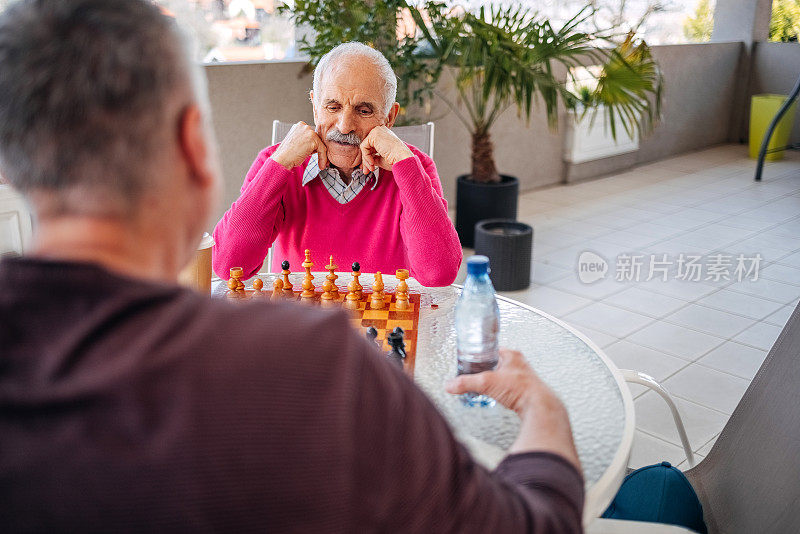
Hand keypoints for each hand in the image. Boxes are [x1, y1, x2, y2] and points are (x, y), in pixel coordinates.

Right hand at [271, 121, 327, 169]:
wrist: (282, 159)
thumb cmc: (287, 154)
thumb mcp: (296, 143)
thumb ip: (305, 141)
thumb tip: (314, 146)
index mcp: (299, 126)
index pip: (311, 135)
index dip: (313, 146)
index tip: (315, 154)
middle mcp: (304, 126)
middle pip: (317, 138)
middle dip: (318, 150)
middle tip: (320, 160)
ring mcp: (309, 132)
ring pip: (321, 144)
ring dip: (321, 155)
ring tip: (320, 164)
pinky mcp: (313, 139)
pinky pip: (323, 149)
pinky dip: (323, 158)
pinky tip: (321, 165)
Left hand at [359, 125, 413, 173]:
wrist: (402, 159)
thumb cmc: (395, 160)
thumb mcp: (381, 159)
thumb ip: (373, 158)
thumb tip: (364, 163)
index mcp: (384, 136)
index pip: (372, 146)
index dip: (369, 158)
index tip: (369, 168)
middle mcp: (380, 131)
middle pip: (367, 146)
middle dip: (366, 160)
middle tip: (367, 171)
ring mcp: (377, 131)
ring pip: (364, 147)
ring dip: (366, 160)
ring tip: (371, 168)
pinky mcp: (374, 134)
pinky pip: (364, 146)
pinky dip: (366, 156)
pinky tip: (373, 163)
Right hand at [446, 349, 579, 468]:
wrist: (537, 406)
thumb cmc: (521, 389)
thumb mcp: (486, 383)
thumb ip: (466, 383)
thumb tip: (451, 385)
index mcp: (511, 355)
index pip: (492, 349)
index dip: (481, 353)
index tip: (474, 357)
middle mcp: (519, 364)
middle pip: (498, 362)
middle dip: (488, 368)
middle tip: (479, 373)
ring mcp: (523, 377)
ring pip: (505, 376)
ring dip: (496, 381)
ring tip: (488, 385)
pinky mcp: (525, 391)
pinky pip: (510, 388)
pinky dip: (503, 392)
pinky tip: (499, 396)